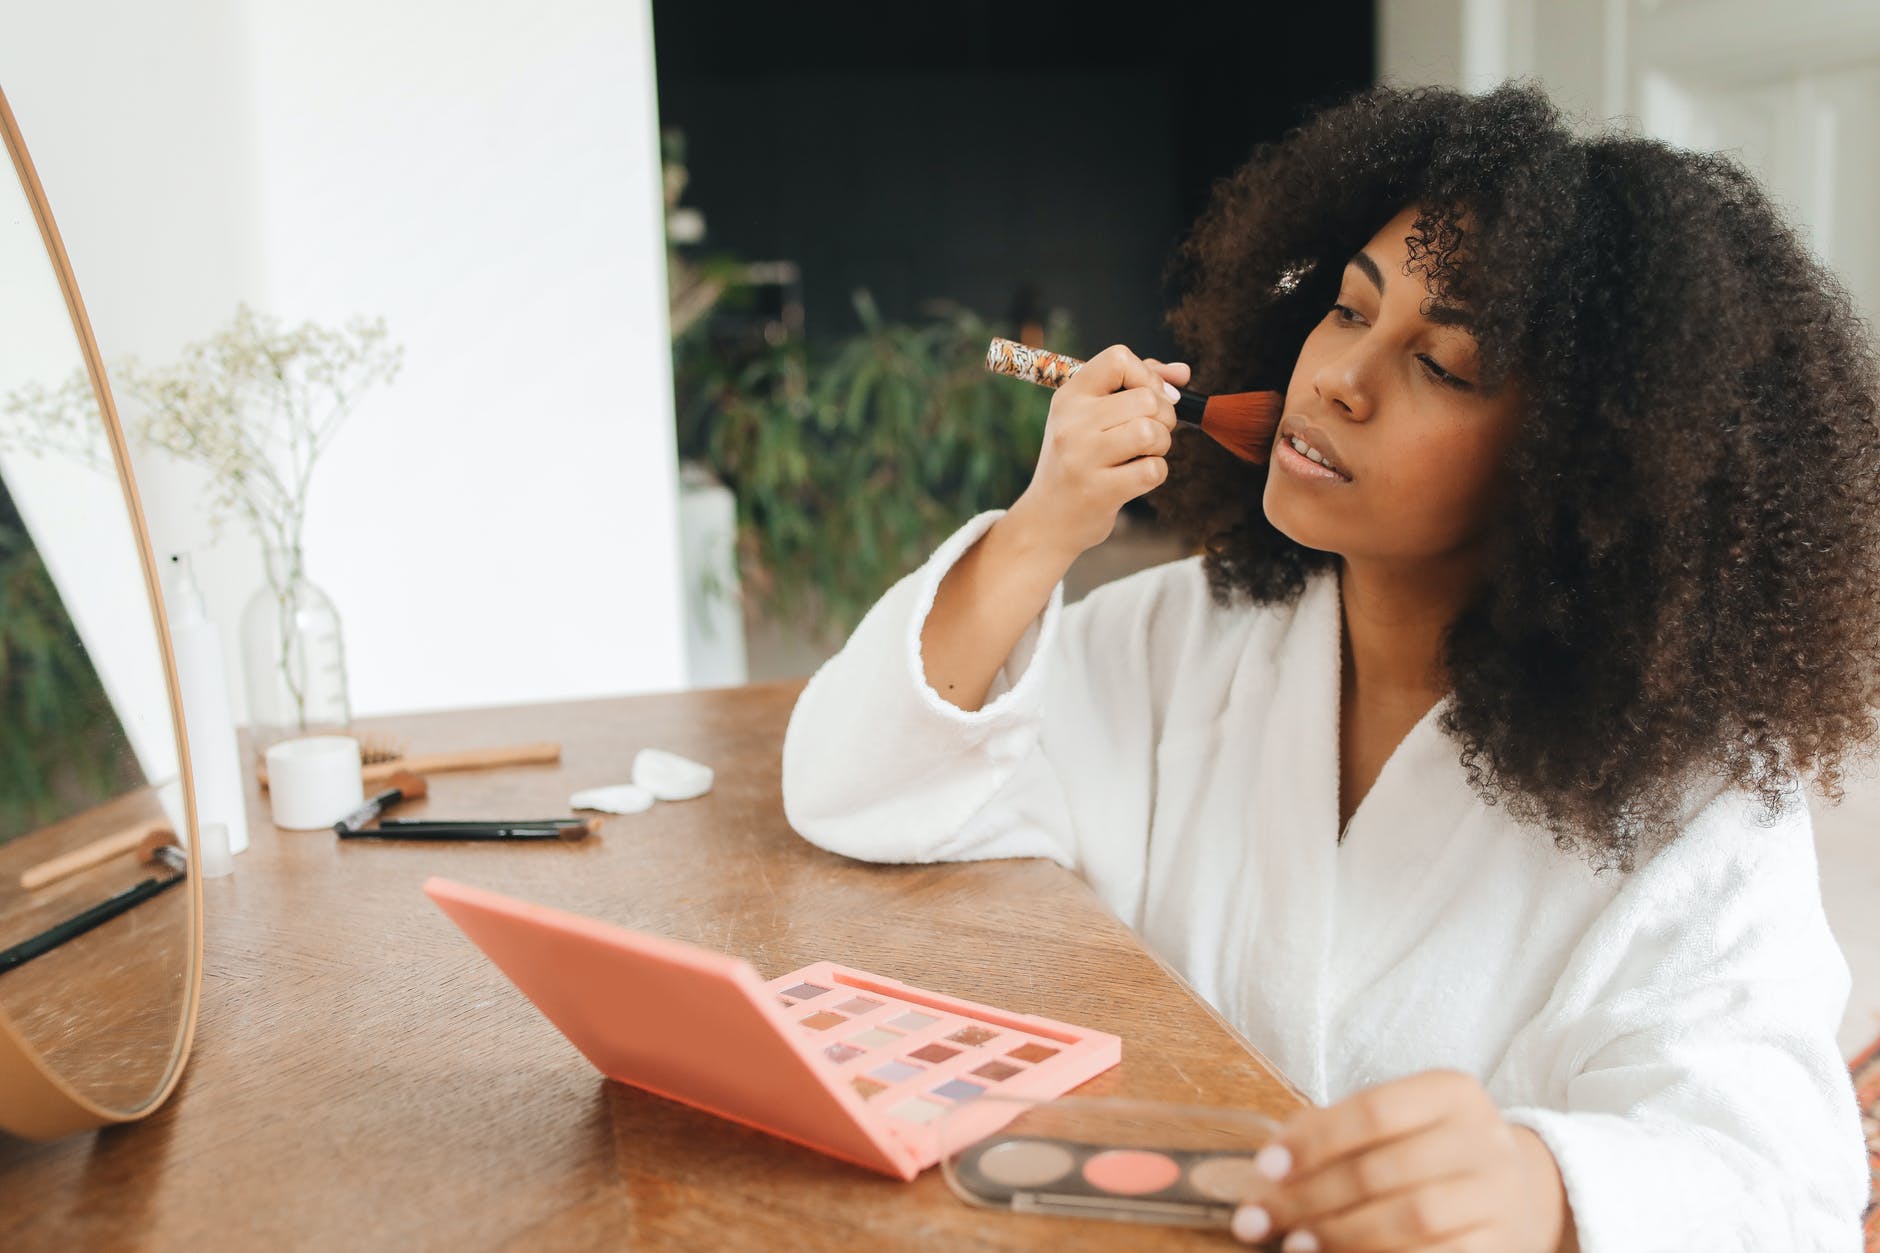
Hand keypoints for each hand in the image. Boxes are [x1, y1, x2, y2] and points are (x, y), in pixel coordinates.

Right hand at [1006, 343, 1187, 560]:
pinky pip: (1152, 470)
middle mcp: (1071, 422)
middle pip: (1147, 399)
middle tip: (1151, 435)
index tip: (1149, 397)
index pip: (1118, 359)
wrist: (1045, 520)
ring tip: (1143, 455)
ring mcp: (1082, 457)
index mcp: (1069, 396)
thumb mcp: (1091, 417)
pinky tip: (1136, 478)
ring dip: (1161, 445)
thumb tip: (1183, 373)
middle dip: (1164, 417)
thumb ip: (1136, 386)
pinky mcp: (1098, 491)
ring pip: (1151, 432)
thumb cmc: (1077, 462)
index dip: (1147, 375)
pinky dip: (1155, 473)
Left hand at [1230, 1070, 1574, 1252]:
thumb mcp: (1393, 1123)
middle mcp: (1483, 1139)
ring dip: (1344, 1235)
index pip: (1374, 1111)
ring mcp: (1498, 1195)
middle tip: (1263, 1218)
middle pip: (1385, 1170)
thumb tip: (1271, 1163)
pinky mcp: (1500, 1244)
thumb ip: (1334, 1131)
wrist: (1515, 1190)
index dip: (1314, 1141)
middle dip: (1313, 1198)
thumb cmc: (1428, 1150)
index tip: (1265, 1169)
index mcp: (1452, 1092)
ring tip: (1296, 1245)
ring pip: (1413, 1218)